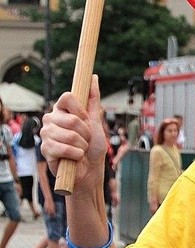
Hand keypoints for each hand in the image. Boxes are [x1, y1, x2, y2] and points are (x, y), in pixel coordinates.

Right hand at [40, 77, 107, 192]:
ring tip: (81, 149)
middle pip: (71, 118)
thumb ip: (93, 99)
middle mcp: (51, 119)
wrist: (90, 171)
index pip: (67, 97)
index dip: (81, 110)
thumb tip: (93, 77)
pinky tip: (75, 157)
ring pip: (69, 134)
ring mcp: (46, 134)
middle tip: (86, 140)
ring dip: (82, 145)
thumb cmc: (93, 146)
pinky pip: (64, 148)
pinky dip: (76, 154)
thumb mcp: (96, 121)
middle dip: (86, 132)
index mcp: (61, 110)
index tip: (87, 120)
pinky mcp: (45, 149)